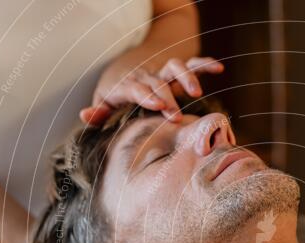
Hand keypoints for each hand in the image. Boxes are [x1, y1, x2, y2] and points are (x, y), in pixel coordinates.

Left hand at [80, 57, 223, 125]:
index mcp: (128, 86)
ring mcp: (162, 73)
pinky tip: (219, 68)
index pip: (136, 89)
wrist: (125, 69)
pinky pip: (192, 64)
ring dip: (186, 77)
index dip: (146, 96)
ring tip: (196, 93)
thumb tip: (85, 115)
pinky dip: (204, 64)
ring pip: (175, 67)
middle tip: (176, 117)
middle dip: (168, 98)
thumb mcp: (104, 102)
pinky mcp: (175, 72)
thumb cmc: (116, 93)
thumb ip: (98, 112)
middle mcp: (147, 77)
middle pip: (158, 83)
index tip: (158, 106)